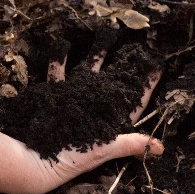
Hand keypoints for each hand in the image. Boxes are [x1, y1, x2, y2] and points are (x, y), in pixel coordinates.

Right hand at [0, 42, 162, 193]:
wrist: (34, 161)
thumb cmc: (72, 159)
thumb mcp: (103, 149)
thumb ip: (129, 144)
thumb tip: (161, 147)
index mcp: (108, 120)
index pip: (133, 100)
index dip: (146, 85)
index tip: (157, 65)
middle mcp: (93, 108)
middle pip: (113, 80)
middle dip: (123, 62)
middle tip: (134, 44)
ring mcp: (74, 100)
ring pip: (88, 70)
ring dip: (96, 52)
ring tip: (106, 32)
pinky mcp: (55, 96)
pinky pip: (58, 72)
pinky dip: (59, 57)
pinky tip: (63, 41)